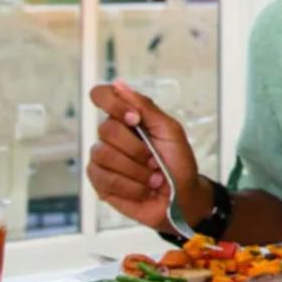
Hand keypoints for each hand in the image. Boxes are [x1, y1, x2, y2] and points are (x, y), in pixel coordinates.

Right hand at [86, 81, 207, 231]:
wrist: (181, 197)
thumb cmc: (179, 162)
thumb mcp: (170, 130)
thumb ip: (146, 107)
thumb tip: (119, 84)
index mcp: (128, 118)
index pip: (102, 96)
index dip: (113, 104)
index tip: (134, 119)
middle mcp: (111, 136)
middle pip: (106, 129)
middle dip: (136, 148)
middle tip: (154, 159)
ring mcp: (102, 159)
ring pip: (104, 155)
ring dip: (136, 170)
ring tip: (153, 177)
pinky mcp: (99, 182)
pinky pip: (105, 178)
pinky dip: (131, 186)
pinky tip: (143, 188)